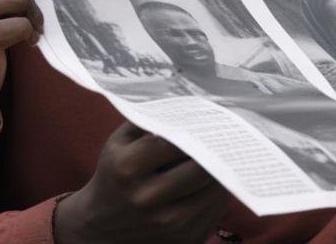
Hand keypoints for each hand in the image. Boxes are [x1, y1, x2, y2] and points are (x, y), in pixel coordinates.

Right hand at [55, 122, 230, 243]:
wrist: (102, 225)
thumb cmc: (114, 175)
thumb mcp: (119, 143)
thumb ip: (148, 120)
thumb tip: (186, 105)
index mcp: (129, 167)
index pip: (176, 143)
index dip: (199, 130)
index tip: (214, 118)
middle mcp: (148, 198)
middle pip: (200, 169)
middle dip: (218, 150)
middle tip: (232, 134)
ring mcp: (168, 222)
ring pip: (213, 191)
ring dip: (226, 170)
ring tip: (233, 152)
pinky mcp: (184, 238)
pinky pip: (215, 210)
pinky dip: (222, 191)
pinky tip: (224, 176)